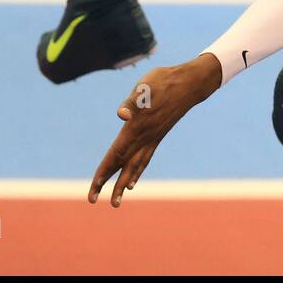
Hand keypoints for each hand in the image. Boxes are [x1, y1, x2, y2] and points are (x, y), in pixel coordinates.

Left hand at [87, 54, 220, 206]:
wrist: (189, 83)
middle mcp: (144, 138)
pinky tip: (134, 179)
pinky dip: (137, 171)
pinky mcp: (158, 136)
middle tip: (93, 200)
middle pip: (122, 165)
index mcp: (136, 128)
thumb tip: (121, 115)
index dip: (103, 173)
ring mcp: (152, 138)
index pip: (115, 155)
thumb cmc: (163, 82)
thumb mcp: (144, 87)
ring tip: (116, 200)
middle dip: (108, 184)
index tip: (94, 191)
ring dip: (123, 183)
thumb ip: (131, 103)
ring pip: (135, 166)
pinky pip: (145, 158)